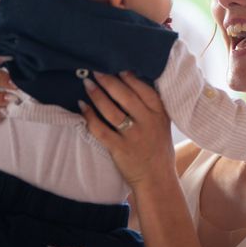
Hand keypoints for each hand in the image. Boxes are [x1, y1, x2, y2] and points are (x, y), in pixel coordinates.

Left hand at [80, 71, 174, 189]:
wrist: (157, 179)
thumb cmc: (158, 148)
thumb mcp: (163, 124)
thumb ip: (151, 106)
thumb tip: (132, 81)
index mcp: (160, 114)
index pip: (144, 90)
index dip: (130, 78)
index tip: (118, 67)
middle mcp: (148, 123)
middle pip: (126, 97)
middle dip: (109, 81)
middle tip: (96, 70)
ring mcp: (133, 136)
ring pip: (111, 111)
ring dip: (97, 95)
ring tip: (87, 84)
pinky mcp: (119, 149)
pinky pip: (100, 130)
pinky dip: (89, 117)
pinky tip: (82, 106)